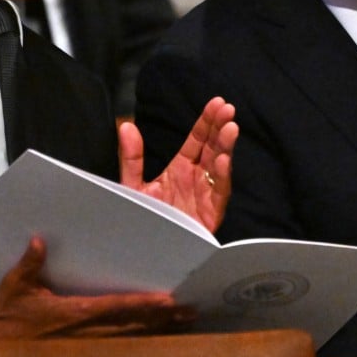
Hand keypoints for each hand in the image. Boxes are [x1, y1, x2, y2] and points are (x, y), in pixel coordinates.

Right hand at [0, 237, 195, 355]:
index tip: (168, 300)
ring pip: (131, 339)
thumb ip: (30, 265)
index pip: (116, 307)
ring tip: (184, 322)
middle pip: (133, 325)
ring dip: (158, 331)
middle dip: (163, 319)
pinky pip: (119, 347)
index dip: (144, 305)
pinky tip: (158, 337)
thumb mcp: (14, 288)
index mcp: (74, 314)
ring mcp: (87, 346)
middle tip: (191, 311)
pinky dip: (141, 341)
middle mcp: (87, 333)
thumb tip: (39, 241)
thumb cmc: (5, 317)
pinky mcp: (83, 354)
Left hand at [119, 96, 236, 232]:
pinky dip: (222, 177)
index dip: (206, 121)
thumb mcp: (134, 185)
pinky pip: (219, 194)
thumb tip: (126, 125)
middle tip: (227, 109)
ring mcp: (205, 196)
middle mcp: (196, 179)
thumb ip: (132, 157)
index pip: (197, 140)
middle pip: (212, 148)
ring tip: (230, 128)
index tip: (216, 103)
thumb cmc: (143, 219)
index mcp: (181, 169)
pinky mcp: (210, 214)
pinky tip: (224, 161)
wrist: (145, 253)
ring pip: (220, 167)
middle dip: (220, 128)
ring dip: (226, 147)